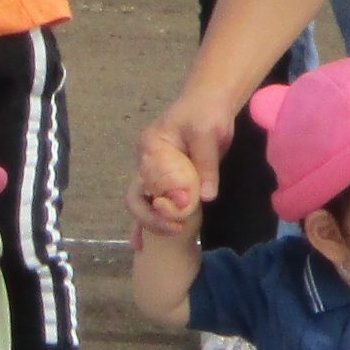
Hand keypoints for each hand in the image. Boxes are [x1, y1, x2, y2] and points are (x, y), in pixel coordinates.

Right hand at [126, 86, 235, 232]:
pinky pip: (154, 203)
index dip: (158, 202)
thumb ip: (205, 164)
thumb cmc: (207, 112)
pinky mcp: (166, 180)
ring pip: (142, 204)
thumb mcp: (207, 134)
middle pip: (137, 198)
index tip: (181, 212)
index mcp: (149, 148)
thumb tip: (206, 197)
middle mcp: (145, 163)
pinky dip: (149, 222)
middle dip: (150, 219)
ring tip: (148, 247)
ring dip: (147, 225)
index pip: (144, 182)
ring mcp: (153, 172)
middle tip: (174, 229)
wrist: (212, 103)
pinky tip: (142, 244)